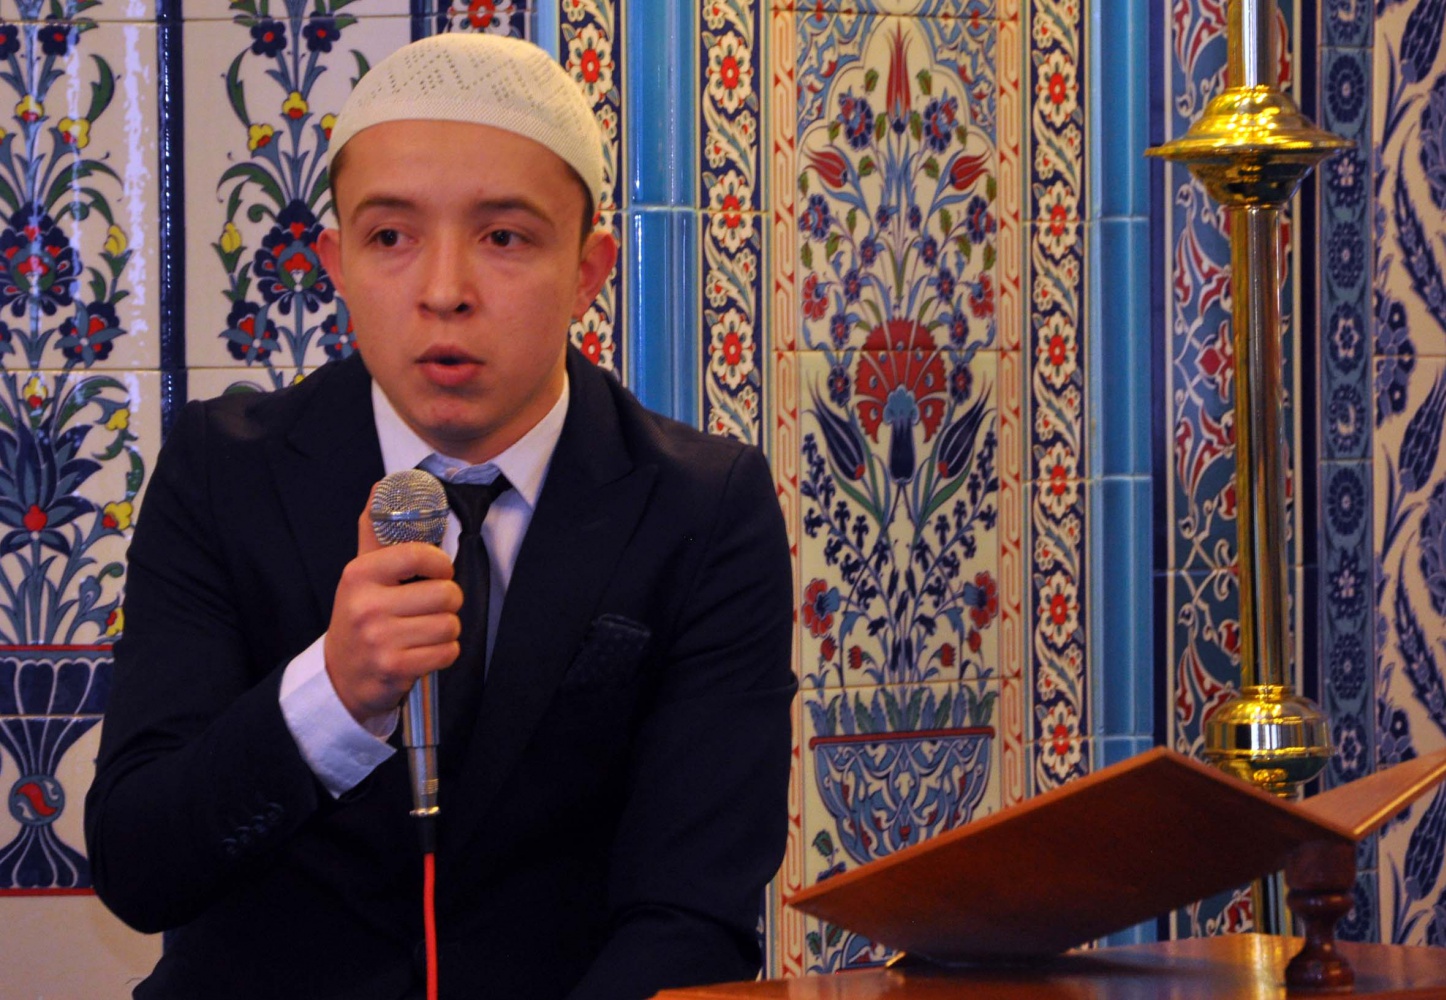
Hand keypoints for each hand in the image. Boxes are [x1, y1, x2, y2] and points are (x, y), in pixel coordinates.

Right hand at [323, 493, 461, 723]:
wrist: (341, 675)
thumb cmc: (360, 617)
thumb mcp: (361, 574)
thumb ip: (375, 532)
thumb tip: (382, 485)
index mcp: (359, 575)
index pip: (417, 554)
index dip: (441, 562)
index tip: (441, 570)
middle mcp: (366, 605)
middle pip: (445, 593)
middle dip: (449, 602)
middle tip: (434, 607)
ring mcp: (379, 639)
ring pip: (449, 624)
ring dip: (448, 629)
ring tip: (428, 630)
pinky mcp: (393, 668)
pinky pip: (447, 652)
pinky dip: (445, 653)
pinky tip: (426, 651)